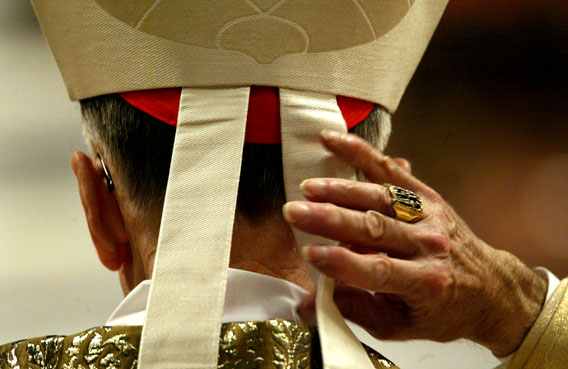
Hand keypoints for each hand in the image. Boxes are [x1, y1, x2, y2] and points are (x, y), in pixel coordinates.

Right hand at [283, 130, 547, 356]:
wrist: (490, 287)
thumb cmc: (441, 310)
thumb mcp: (400, 325)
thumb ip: (354, 311)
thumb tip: (306, 305)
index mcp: (426, 282)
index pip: (377, 268)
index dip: (342, 261)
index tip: (310, 253)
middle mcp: (430, 244)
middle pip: (374, 227)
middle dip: (330, 218)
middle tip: (294, 212)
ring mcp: (429, 214)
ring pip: (380, 197)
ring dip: (341, 190)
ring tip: (307, 188)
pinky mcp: (427, 195)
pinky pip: (391, 170)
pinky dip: (361, 153)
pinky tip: (332, 141)